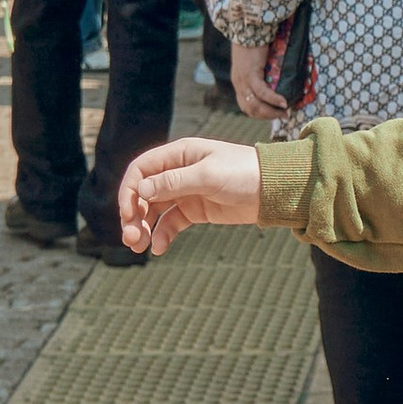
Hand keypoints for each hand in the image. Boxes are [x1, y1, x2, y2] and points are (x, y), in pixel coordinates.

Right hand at [118, 139, 264, 254]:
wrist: (274, 190)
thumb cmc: (244, 172)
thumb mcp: (208, 175)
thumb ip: (174, 182)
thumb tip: (141, 190)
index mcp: (178, 154)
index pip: (141, 170)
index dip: (129, 190)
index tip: (128, 213)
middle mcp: (177, 171)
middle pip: (143, 193)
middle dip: (133, 214)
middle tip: (131, 238)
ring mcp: (185, 192)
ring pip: (153, 210)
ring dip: (143, 227)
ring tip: (139, 246)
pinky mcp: (195, 210)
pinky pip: (170, 223)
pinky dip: (162, 235)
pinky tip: (159, 249)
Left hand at [230, 42, 286, 120]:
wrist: (247, 30)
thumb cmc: (253, 43)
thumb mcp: (253, 64)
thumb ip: (259, 74)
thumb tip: (276, 81)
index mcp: (239, 83)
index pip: (246, 107)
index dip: (260, 114)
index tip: (274, 114)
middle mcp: (239, 84)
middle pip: (251, 110)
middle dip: (268, 116)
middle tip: (283, 116)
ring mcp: (243, 80)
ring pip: (256, 104)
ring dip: (271, 111)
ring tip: (285, 112)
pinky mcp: (250, 74)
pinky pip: (262, 92)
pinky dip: (273, 99)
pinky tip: (283, 103)